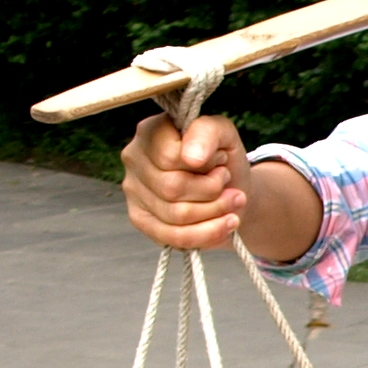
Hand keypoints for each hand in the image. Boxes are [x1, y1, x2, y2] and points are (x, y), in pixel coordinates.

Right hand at [122, 113, 252, 251]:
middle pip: (173, 188)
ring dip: (216, 211)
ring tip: (234, 200)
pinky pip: (174, 236)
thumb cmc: (222, 159)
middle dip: (212, 190)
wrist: (229, 188)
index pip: (170, 157)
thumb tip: (191, 157)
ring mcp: (133, 191)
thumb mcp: (224, 135)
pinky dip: (209, 232)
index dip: (205, 163)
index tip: (221, 161)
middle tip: (228, 182)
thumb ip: (207, 132)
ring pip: (176, 214)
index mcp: (150, 131)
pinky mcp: (140, 219)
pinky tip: (227, 222)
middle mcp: (134, 159)